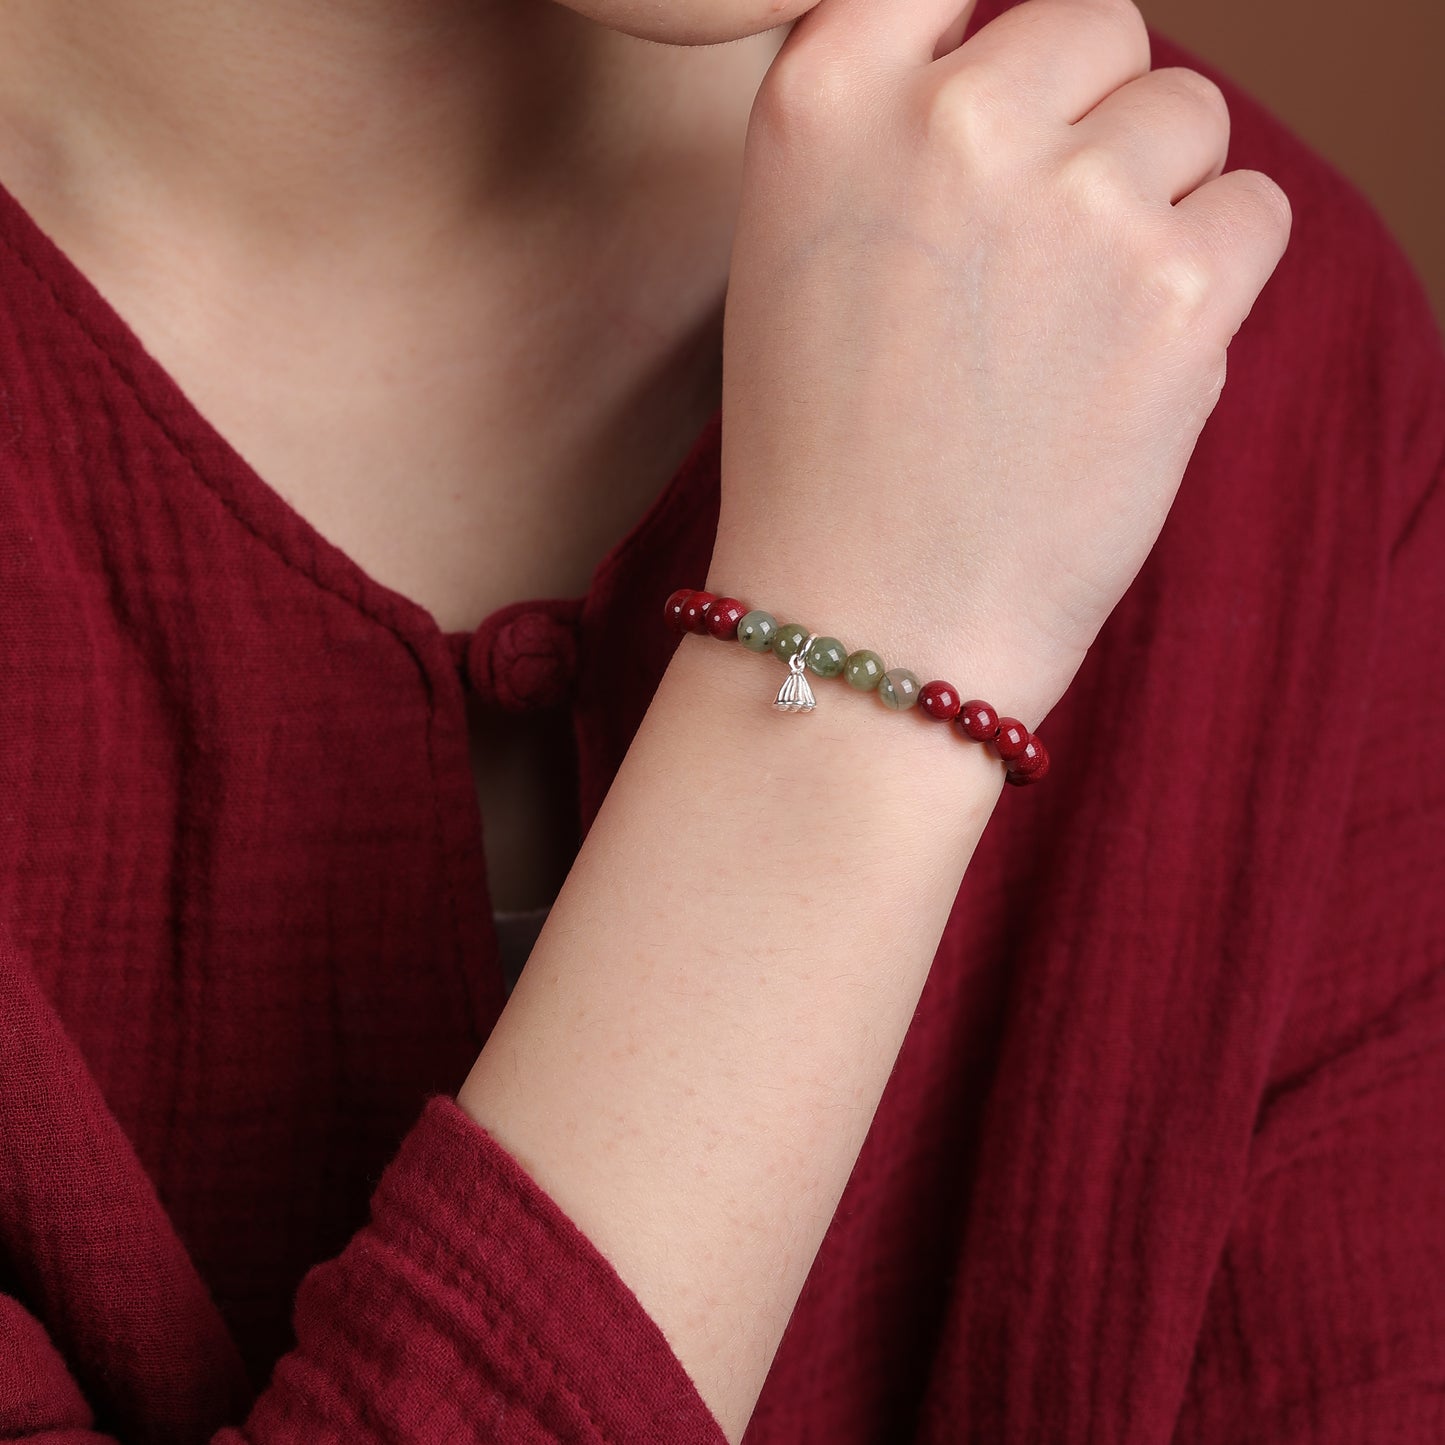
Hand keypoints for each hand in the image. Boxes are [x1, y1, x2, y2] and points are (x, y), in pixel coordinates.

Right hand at [709, 0, 1291, 725]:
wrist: (866, 620)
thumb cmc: (822, 453)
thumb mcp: (797, 249)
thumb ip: (892, 127)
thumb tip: (1039, 62)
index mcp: (825, 97)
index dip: (994, 51)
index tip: (997, 126)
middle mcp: (954, 116)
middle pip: (1102, 23)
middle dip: (1088, 120)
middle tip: (1040, 253)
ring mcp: (1076, 198)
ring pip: (1188, 115)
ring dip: (1154, 199)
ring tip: (1078, 325)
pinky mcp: (1182, 289)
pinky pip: (1256, 211)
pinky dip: (1215, 276)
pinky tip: (1132, 362)